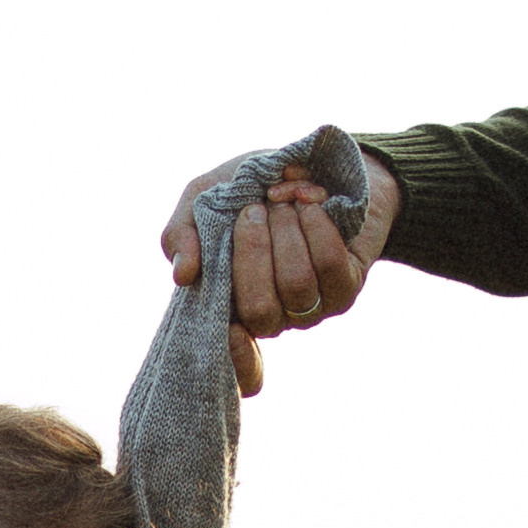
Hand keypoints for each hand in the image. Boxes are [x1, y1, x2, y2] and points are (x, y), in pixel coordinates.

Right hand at [160, 155, 401, 395]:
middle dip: (253, 250)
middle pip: (259, 310)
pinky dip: (315, 225)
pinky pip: (328, 263)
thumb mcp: (204, 200)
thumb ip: (181, 234)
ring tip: (281, 201)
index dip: (237, 360)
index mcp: (233, 306)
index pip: (238, 365)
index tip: (232, 331)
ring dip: (285, 230)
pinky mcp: (346, 288)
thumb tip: (183, 276)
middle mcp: (273, 317)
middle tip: (252, 209)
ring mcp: (312, 308)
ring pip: (295, 283)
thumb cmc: (251, 188)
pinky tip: (308, 203)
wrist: (314, 162)